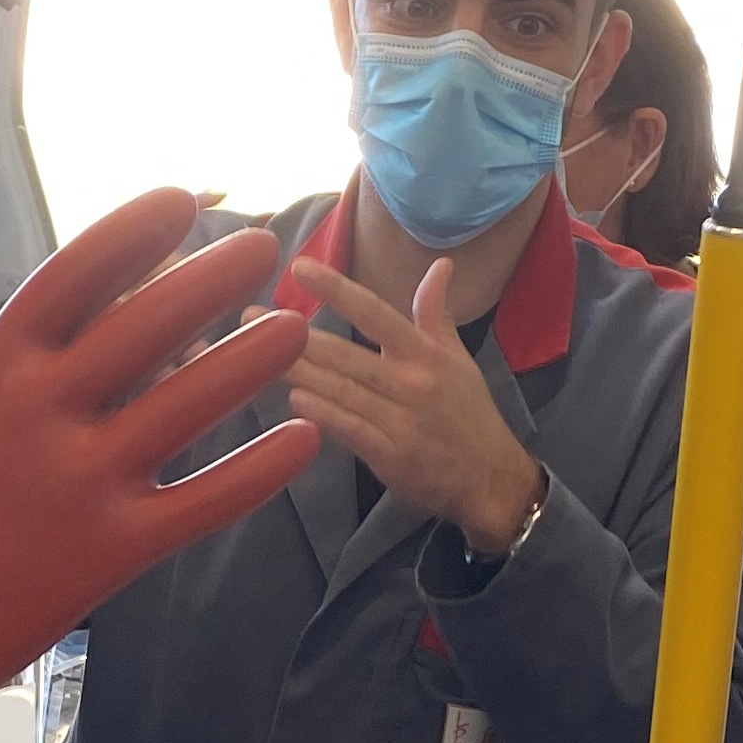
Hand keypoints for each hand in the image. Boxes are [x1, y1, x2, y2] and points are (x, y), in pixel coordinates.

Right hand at [0, 192, 319, 689]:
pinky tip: (301, 440)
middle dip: (210, 278)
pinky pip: (205, 500)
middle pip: (146, 324)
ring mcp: (82, 481)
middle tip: (260, 248)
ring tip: (295, 328)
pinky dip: (259, 470)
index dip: (132, 232)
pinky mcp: (115, 548)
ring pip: (188, 403)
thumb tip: (113, 310)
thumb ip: (33, 365)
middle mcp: (42, 413)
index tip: (179, 200)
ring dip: (249, 361)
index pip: (75, 274)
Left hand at [281, 257, 544, 554]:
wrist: (492, 478)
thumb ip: (436, 312)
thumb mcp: (457, 358)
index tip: (301, 267)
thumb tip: (441, 264)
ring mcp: (401, 420)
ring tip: (255, 354)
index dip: (338, 289)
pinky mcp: (392, 456)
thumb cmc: (468, 413)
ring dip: (299, 372)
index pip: (376, 313)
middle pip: (346, 354)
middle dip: (296, 337)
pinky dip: (325, 415)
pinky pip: (353, 431)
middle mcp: (412, 383)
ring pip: (342, 391)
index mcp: (424, 354)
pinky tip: (295, 401)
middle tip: (250, 318)